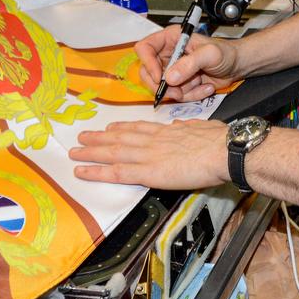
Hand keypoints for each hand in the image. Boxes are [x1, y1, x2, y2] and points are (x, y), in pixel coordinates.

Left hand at [71, 119, 228, 188]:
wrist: (224, 151)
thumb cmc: (220, 140)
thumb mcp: (203, 127)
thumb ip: (189, 128)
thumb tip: (180, 126)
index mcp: (168, 131)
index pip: (139, 128)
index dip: (122, 128)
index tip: (110, 127)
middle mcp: (153, 140)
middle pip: (120, 138)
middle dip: (99, 138)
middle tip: (82, 137)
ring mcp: (148, 155)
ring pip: (112, 152)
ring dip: (91, 152)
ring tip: (75, 152)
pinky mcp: (147, 172)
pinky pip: (115, 172)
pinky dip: (96, 171)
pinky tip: (81, 171)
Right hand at [134, 25, 241, 102]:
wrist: (238, 65)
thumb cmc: (226, 52)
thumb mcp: (210, 54)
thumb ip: (190, 63)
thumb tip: (169, 77)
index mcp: (171, 39)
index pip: (145, 48)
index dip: (148, 63)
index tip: (159, 76)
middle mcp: (168, 54)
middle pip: (147, 72)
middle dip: (163, 86)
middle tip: (177, 91)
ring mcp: (173, 70)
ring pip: (162, 88)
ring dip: (182, 91)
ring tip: (201, 83)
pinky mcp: (180, 84)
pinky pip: (176, 95)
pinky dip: (192, 95)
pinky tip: (206, 86)